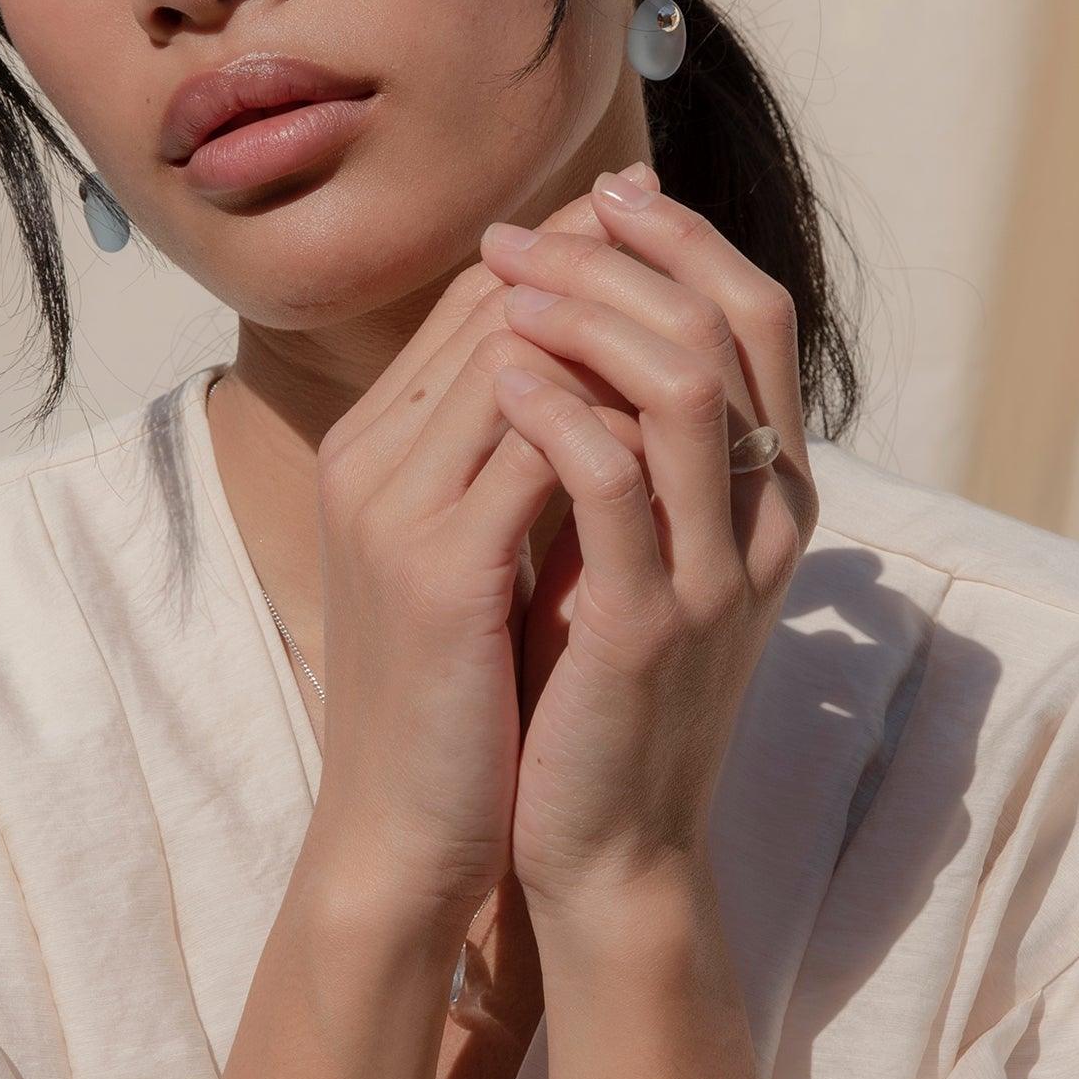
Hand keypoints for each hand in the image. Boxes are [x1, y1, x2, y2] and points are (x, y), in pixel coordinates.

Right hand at [302, 183, 651, 947]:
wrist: (401, 832)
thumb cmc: (453, 698)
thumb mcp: (477, 559)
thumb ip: (514, 467)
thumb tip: (609, 389)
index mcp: (371, 448)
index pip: (475, 302)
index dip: (574, 260)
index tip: (661, 246)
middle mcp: (369, 457)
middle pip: (495, 305)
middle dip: (605, 272)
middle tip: (700, 258)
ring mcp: (394, 508)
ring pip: (517, 355)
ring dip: (621, 334)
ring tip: (710, 330)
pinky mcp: (435, 571)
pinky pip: (542, 451)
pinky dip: (621, 423)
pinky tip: (692, 430)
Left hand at [477, 165, 821, 919]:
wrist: (602, 842)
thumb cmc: (595, 684)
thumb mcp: (627, 543)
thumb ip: (629, 442)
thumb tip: (583, 315)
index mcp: (767, 490)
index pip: (752, 314)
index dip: (679, 239)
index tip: (594, 196)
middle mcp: (764, 519)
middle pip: (730, 324)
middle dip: (625, 254)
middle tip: (521, 231)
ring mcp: (717, 571)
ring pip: (681, 384)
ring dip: (587, 313)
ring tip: (503, 284)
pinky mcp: (649, 622)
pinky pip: (612, 480)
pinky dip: (554, 407)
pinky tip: (495, 377)